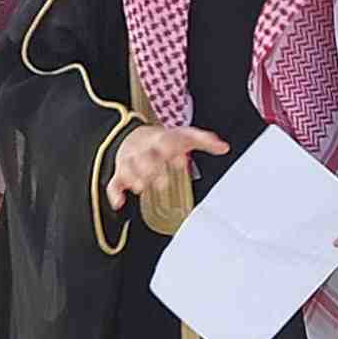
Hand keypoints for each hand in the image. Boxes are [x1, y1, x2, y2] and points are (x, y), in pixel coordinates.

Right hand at [106, 123, 227, 211]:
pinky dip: (115, 193)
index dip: (169, 149)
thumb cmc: (162, 141)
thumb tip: (224, 147)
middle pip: (144, 157)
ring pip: (128, 168)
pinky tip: (119, 202)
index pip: (164, 141)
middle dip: (151, 169)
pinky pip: (113, 183)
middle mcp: (144, 149)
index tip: (178, 160)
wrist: (132, 136)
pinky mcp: (120, 173)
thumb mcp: (183, 136)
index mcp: (160, 139)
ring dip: (134, 179)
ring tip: (141, 188)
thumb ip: (204, 141)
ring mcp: (130, 160)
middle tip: (162, 182)